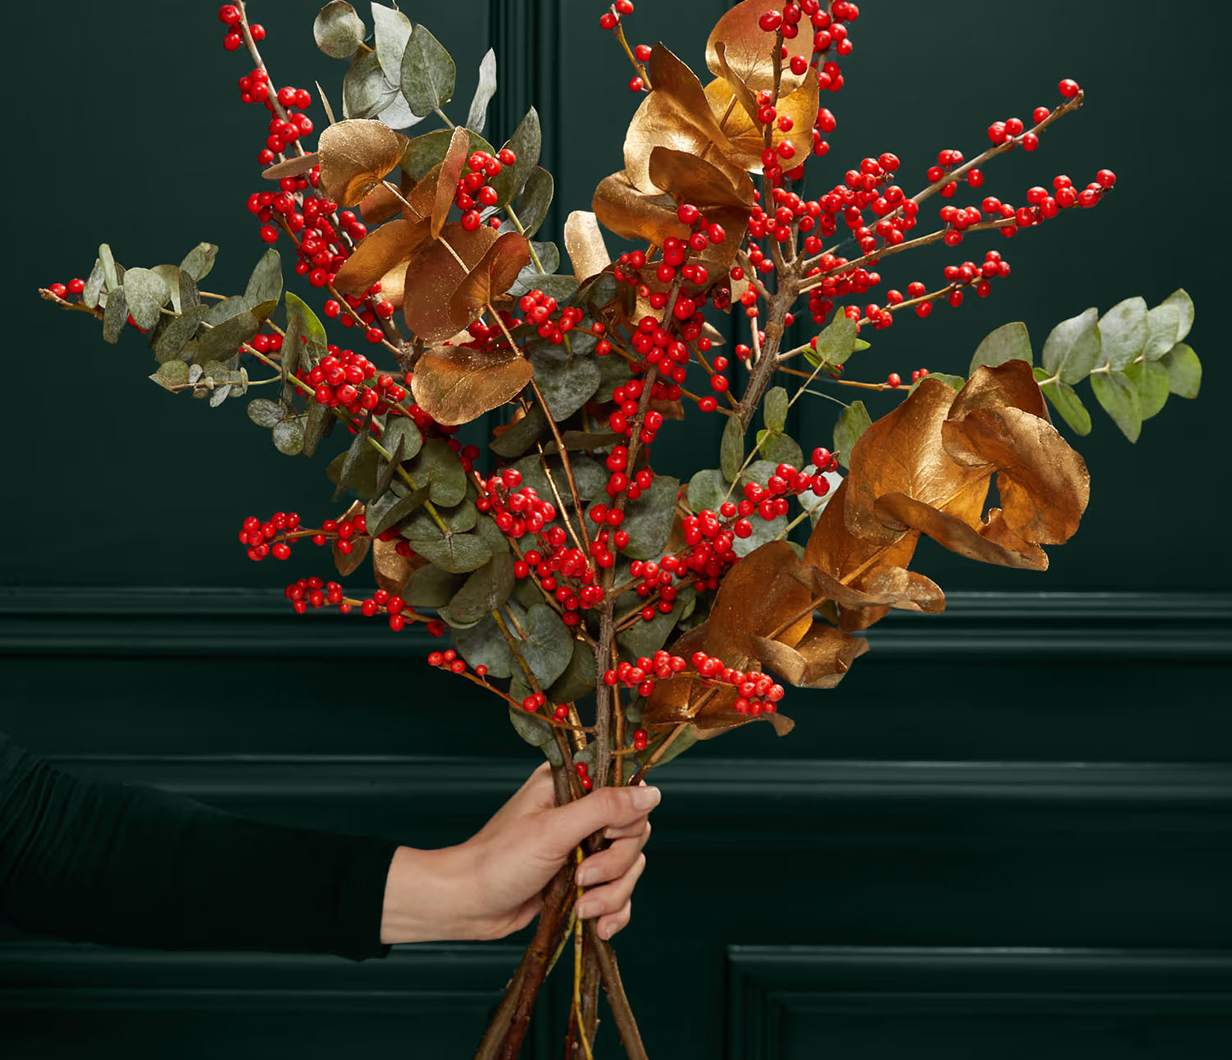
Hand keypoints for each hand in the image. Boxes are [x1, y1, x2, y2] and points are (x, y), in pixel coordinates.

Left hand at [380, 762, 659, 944]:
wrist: (468, 906)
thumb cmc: (499, 861)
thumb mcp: (554, 831)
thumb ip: (604, 809)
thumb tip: (652, 794)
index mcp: (571, 785)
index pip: (625, 791)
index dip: (624, 820)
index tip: (605, 838)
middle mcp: (581, 812)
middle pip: (634, 833)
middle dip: (615, 866)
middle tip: (583, 879)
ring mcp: (583, 847)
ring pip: (629, 867)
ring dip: (612, 894)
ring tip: (583, 908)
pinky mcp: (582, 880)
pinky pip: (619, 893)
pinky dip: (612, 911)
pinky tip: (597, 926)